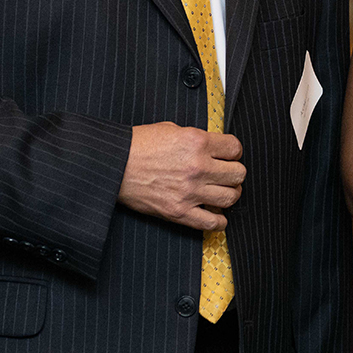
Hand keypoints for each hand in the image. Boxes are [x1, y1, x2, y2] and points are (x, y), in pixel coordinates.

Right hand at [118, 122, 244, 229]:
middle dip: (234, 172)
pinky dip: (219, 221)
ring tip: (223, 192)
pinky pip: (212, 223)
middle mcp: (198, 167)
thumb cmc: (138, 145)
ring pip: (231, 197)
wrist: (114, 164)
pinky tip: (215, 214)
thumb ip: (196, 138)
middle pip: (238, 173)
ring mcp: (190, 191)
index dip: (233, 151)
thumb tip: (212, 146)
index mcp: (197, 142)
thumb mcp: (171, 129)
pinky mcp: (179, 211)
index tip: (228, 155)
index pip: (235, 148)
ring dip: (230, 194)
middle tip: (226, 174)